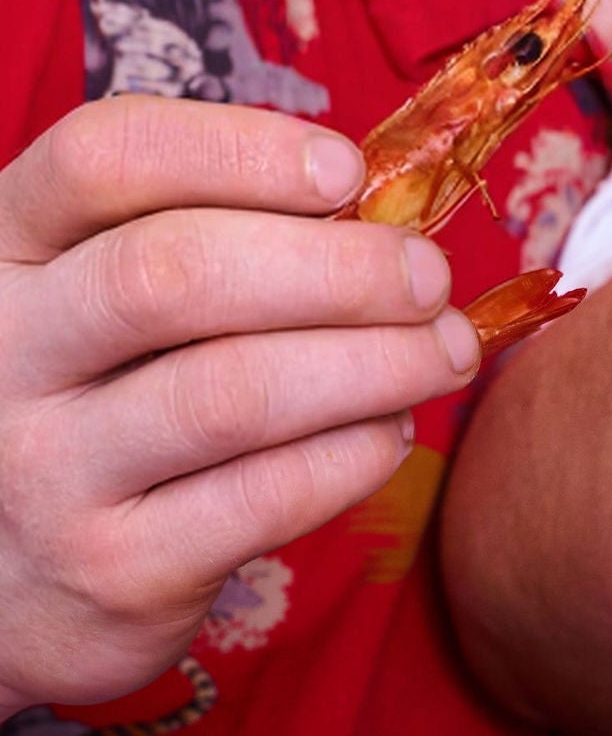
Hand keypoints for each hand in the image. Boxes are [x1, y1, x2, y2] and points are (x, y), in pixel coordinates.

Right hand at [0, 95, 481, 718]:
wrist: (6, 588)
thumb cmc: (89, 398)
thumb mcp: (97, 299)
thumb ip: (203, 235)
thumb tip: (377, 208)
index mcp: (2, 251)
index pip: (102, 159)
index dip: (238, 148)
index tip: (347, 170)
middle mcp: (0, 352)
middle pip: (173, 273)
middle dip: (336, 267)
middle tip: (429, 276)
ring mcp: (45, 471)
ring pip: (231, 392)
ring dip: (372, 363)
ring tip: (443, 351)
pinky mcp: (111, 573)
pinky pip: (265, 496)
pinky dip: (353, 454)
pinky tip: (390, 431)